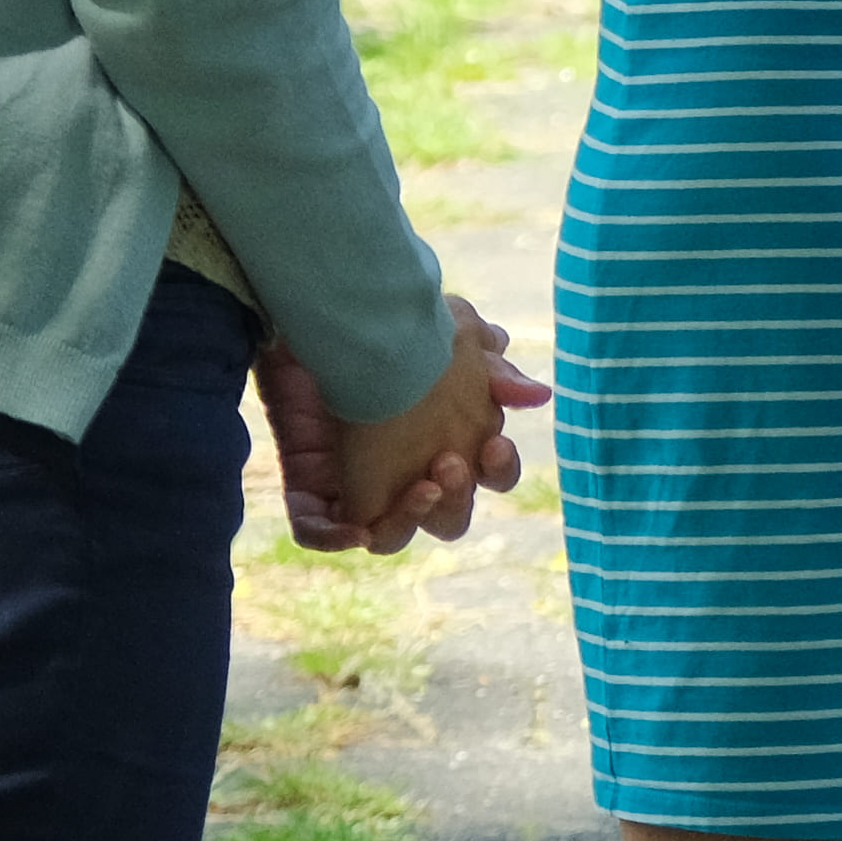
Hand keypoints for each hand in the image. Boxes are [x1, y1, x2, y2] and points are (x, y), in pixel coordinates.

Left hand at [274, 296, 536, 555]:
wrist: (322, 302)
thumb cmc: (387, 316)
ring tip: (422, 484)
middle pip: (448, 516)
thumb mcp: (449, 335)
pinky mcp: (305, 484)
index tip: (495, 443)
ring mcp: (354, 481)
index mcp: (445, 438)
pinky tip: (356, 527)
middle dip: (457, 499)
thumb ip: (491, 368)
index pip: (485, 475)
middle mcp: (404, 466)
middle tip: (449, 461)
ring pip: (390, 536)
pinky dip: (335, 538)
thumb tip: (536, 395)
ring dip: (411, 518)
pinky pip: (316, 534)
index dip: (498, 469)